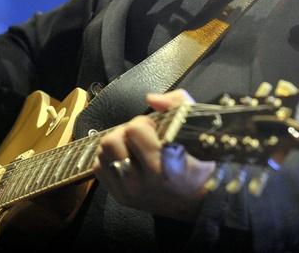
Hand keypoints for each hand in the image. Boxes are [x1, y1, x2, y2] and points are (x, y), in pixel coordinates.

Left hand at [92, 89, 215, 221]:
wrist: (198, 200)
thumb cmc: (200, 161)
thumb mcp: (197, 127)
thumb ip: (177, 104)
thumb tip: (150, 98)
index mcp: (164, 164)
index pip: (134, 130)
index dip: (143, 123)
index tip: (155, 129)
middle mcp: (143, 181)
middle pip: (111, 141)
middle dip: (126, 132)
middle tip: (142, 136)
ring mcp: (128, 192)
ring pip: (102, 153)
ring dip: (117, 144)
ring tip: (133, 147)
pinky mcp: (120, 197)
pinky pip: (99, 168)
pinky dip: (110, 159)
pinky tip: (126, 159)